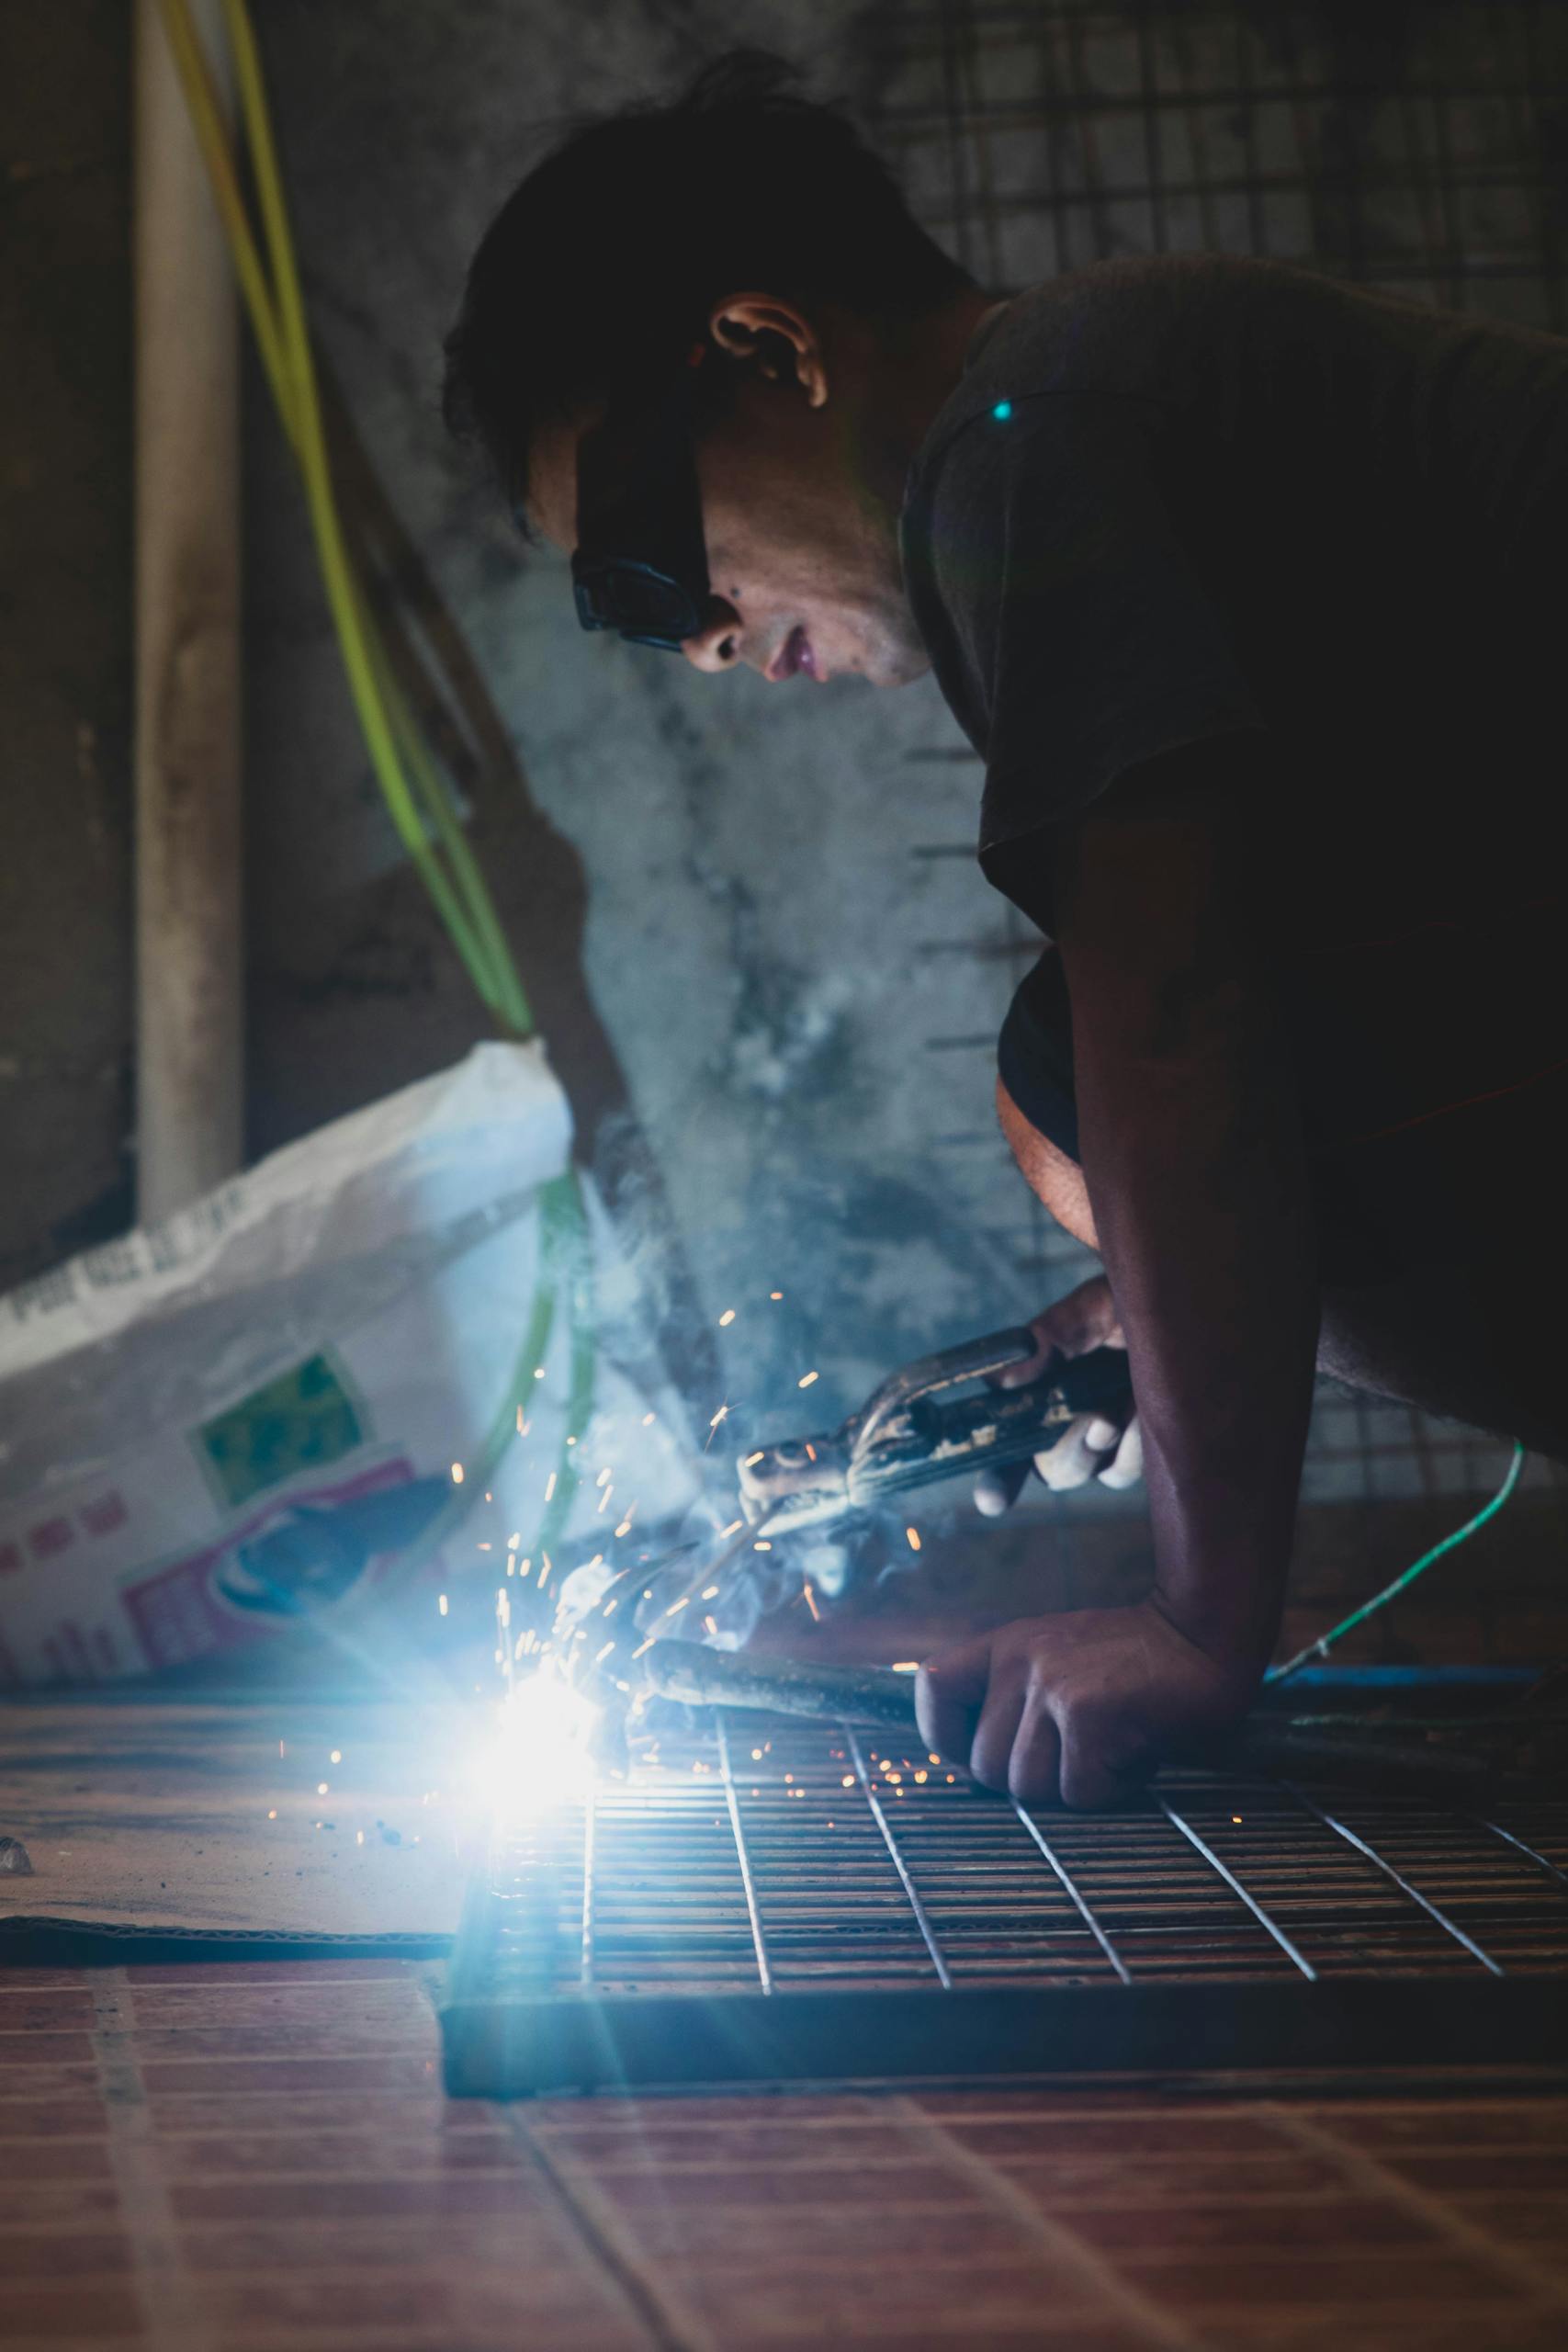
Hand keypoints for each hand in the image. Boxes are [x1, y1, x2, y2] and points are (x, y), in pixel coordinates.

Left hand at [915, 1600, 1251, 1808]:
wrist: (1205, 1633)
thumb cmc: (1136, 1664)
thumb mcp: (1059, 1660)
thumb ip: (1016, 1698)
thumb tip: (979, 1768)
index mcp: (1005, 1646)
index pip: (931, 1686)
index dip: (944, 1735)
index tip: (979, 1756)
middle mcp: (1019, 1662)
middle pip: (987, 1768)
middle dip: (1036, 1780)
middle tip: (1083, 1752)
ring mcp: (1050, 1686)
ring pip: (1029, 1788)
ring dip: (1077, 1785)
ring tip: (1113, 1745)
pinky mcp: (1086, 1714)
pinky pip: (1079, 1792)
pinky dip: (1114, 1788)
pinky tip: (1136, 1750)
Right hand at [973, 1275, 1141, 1515]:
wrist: (1199, 1309)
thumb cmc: (1143, 1301)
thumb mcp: (1096, 1308)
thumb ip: (1051, 1337)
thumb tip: (1003, 1381)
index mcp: (1042, 1382)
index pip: (1004, 1435)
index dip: (993, 1475)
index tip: (991, 1500)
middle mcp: (1064, 1415)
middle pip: (1044, 1468)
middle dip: (1065, 1451)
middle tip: (1096, 1418)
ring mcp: (1100, 1438)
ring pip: (1078, 1474)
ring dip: (1097, 1445)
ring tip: (1122, 1409)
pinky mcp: (1135, 1453)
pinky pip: (1118, 1472)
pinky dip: (1130, 1449)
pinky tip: (1143, 1415)